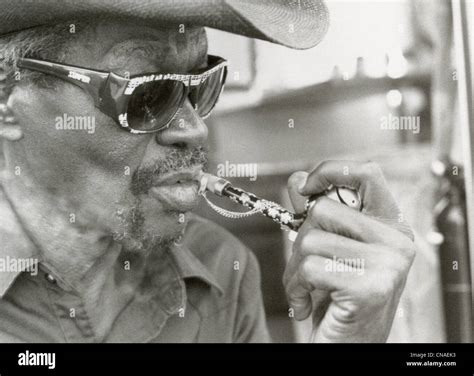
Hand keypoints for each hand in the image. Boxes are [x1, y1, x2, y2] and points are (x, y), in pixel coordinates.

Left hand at [283, 160, 415, 341]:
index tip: (305, 187)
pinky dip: (296, 288)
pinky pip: (309, 268)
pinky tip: (307, 305)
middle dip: (299, 240)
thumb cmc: (338, 299)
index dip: (331, 171)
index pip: (366, 173)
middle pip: (322, 210)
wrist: (346, 345)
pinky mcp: (370, 286)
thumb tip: (297, 179)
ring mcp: (388, 263)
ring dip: (294, 270)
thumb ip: (315, 214)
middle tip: (305, 269)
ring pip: (310, 240)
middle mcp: (397, 241)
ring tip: (306, 290)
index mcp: (390, 226)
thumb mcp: (330, 250)